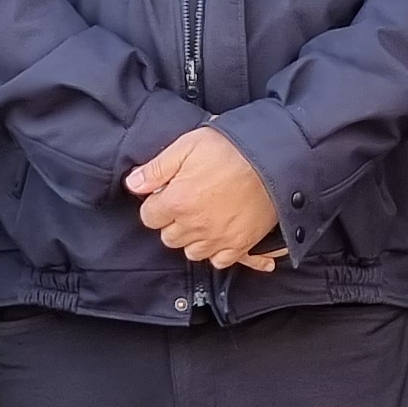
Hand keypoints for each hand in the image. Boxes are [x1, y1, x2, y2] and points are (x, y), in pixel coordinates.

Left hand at [126, 126, 282, 271]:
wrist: (274, 158)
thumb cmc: (231, 148)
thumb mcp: (187, 146)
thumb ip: (156, 168)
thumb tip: (132, 184)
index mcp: (177, 201)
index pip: (149, 217)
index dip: (157, 203)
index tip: (169, 193)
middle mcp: (194, 225)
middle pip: (168, 237)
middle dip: (173, 221)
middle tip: (188, 201)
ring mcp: (218, 238)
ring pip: (191, 251)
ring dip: (193, 237)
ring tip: (204, 216)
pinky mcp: (240, 245)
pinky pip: (219, 261)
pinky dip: (217, 250)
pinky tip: (220, 232)